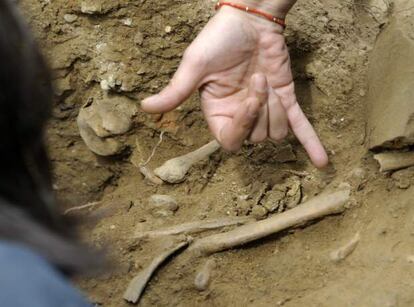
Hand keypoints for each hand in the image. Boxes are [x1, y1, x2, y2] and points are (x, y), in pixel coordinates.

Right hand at [141, 4, 327, 167]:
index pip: (231, 141)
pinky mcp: (286, 98)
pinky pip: (300, 125)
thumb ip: (175, 92)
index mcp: (217, 112)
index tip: (250, 94)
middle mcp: (241, 114)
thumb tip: (145, 108)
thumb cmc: (219, 39)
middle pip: (258, 139)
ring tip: (268, 81)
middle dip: (261, 112)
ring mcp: (265, 108)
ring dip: (277, 110)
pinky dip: (312, 143)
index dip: (244, 123)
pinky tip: (323, 163)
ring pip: (278, 134)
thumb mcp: (194, 66)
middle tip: (257, 79)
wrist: (250, 17)